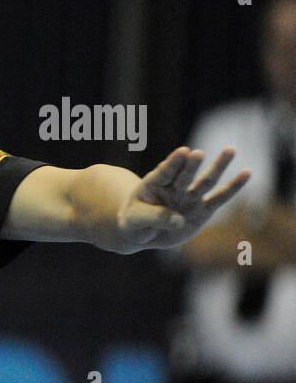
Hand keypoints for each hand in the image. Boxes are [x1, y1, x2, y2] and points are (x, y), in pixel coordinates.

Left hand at [116, 147, 250, 249]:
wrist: (143, 232)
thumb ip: (156, 217)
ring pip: (206, 181)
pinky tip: (247, 173)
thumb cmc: (135, 221)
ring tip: (230, 150)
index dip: (173, 163)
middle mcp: (175, 187)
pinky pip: (219, 198)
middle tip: (198, 153)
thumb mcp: (137, 220)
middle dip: (192, 165)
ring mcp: (190, 197)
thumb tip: (178, 220)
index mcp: (154, 183)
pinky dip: (233, 187)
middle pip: (186, 174)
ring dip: (218, 166)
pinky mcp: (202, 210)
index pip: (164, 171)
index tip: (183, 152)